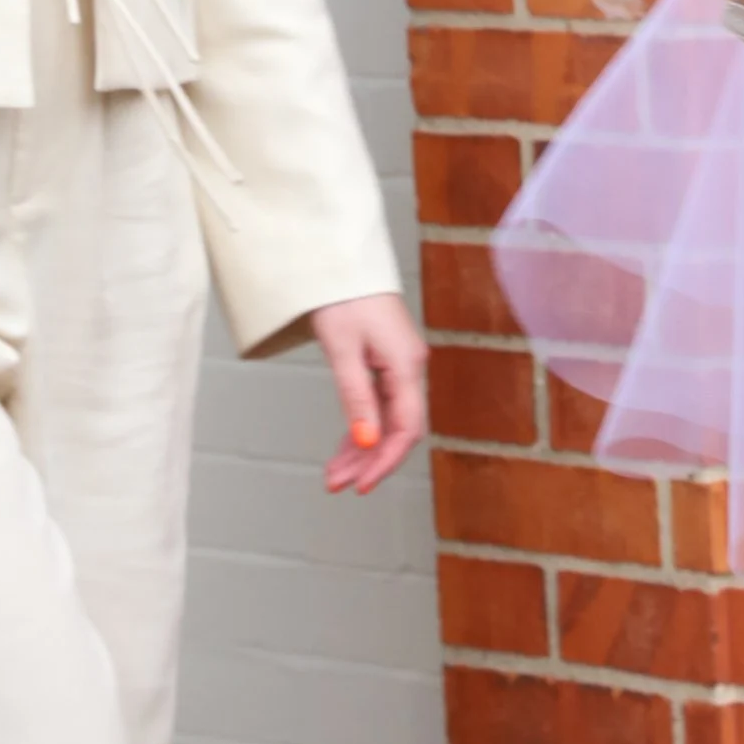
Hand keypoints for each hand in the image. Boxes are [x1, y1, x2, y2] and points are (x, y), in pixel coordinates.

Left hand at [312, 291, 427, 493]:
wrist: (341, 257)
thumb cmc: (342, 296)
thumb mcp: (343, 350)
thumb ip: (356, 398)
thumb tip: (365, 442)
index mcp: (407, 365)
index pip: (405, 429)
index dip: (384, 461)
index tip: (361, 486)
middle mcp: (410, 367)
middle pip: (396, 428)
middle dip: (367, 460)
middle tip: (337, 484)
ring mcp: (399, 364)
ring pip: (386, 420)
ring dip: (362, 448)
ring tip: (334, 474)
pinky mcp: (386, 361)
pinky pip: (379, 404)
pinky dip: (361, 427)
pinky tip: (346, 447)